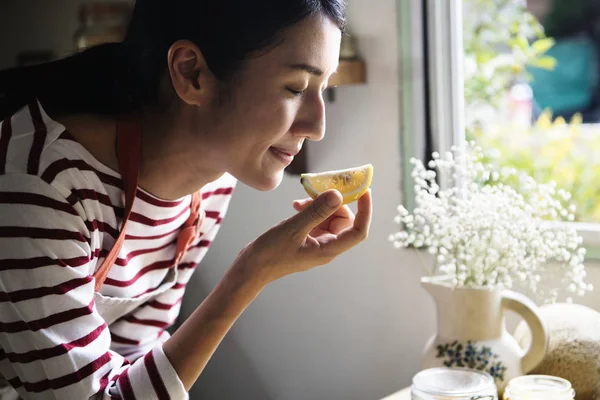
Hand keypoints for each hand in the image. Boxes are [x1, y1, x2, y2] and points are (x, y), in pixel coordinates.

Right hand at [234, 189, 371, 285]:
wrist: (251, 268)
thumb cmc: (270, 253)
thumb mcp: (293, 228)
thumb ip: (317, 211)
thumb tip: (338, 195)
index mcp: (329, 249)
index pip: (358, 231)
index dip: (365, 210)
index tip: (363, 190)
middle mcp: (327, 246)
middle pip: (344, 220)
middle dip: (333, 203)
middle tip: (319, 191)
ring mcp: (317, 242)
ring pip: (329, 217)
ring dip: (318, 205)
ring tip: (300, 202)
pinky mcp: (307, 238)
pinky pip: (317, 219)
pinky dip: (310, 209)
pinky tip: (296, 206)